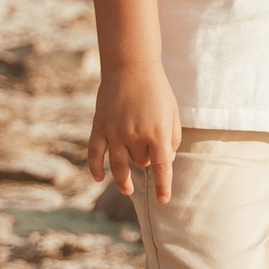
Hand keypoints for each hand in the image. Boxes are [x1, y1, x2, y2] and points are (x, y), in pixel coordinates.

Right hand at [89, 61, 181, 202]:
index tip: (164, 200)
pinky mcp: (99, 127)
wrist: (131, 67)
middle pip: (141, 164)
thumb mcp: (173, 113)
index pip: (162, 168)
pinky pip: (95, 154)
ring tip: (127, 190)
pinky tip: (99, 178)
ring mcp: (115, 133)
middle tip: (149, 154)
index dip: (163, 186)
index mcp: (158, 133)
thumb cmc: (157, 91)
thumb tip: (166, 161)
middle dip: (146, 163)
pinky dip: (95, 168)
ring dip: (123, 180)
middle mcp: (135, 136)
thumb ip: (172, 138)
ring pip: (118, 166)